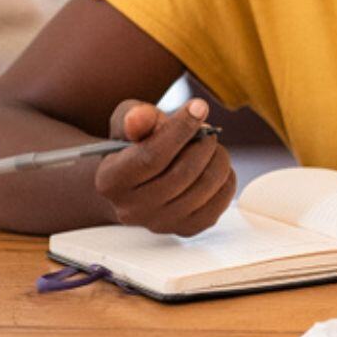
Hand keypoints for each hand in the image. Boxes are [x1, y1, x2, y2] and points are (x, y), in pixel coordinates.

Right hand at [93, 98, 235, 236]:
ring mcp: (159, 224)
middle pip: (182, 174)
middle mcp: (131, 209)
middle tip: (208, 132)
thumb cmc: (134, 145)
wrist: (137, 183)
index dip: (180, 130)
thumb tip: (140, 116)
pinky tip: (216, 167)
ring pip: (203, 189)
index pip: (151, 157)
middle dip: (204, 145)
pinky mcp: (184, 230)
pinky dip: (226, 181)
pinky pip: (218, 205)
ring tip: (212, 148)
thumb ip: (135, 116)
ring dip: (218, 160)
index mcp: (110, 181)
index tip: (199, 107)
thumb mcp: (128, 123)